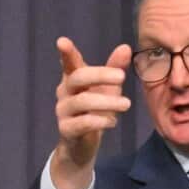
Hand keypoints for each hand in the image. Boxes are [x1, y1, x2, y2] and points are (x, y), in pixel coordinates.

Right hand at [50, 37, 131, 188]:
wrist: (81, 146)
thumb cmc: (95, 111)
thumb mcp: (107, 89)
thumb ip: (114, 69)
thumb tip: (126, 47)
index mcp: (73, 80)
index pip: (68, 63)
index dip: (66, 53)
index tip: (62, 41)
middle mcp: (64, 93)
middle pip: (77, 78)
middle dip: (100, 75)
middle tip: (122, 77)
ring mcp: (63, 112)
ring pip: (82, 101)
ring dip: (107, 102)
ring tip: (127, 104)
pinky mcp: (66, 130)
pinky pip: (82, 123)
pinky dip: (100, 120)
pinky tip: (112, 121)